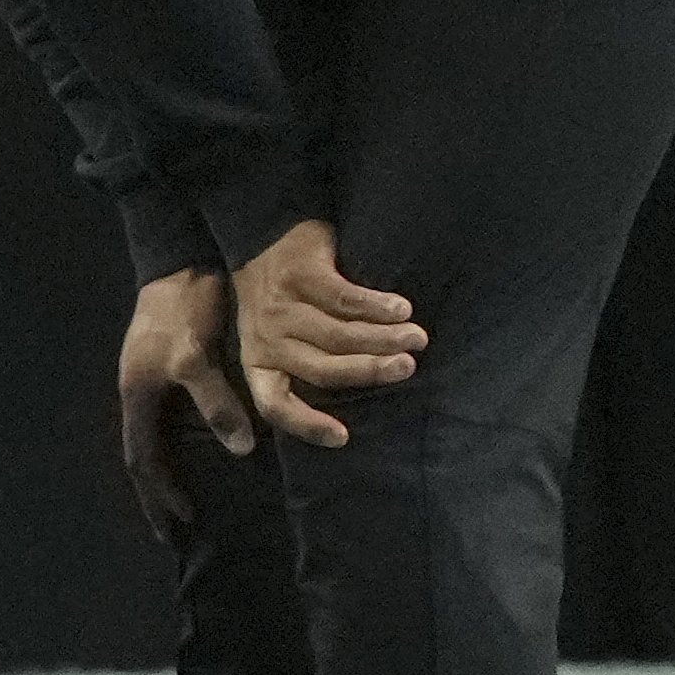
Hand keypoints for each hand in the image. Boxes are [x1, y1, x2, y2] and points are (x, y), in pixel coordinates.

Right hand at [117, 268, 253, 538]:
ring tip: (186, 495)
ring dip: (169, 468)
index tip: (183, 522)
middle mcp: (141, 394)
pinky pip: (172, 417)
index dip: (161, 494)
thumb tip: (240, 449)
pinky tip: (203, 447)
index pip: (143, 460)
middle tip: (177, 525)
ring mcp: (152, 380)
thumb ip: (215, 403)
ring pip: (156, 436)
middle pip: (144, 455)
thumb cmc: (181, 310)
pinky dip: (183, 441)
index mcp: (138, 397)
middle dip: (158, 492)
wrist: (179, 262)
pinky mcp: (170, 366)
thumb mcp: (195, 358)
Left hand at [229, 219, 422, 450]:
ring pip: (340, 335)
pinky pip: (346, 299)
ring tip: (416, 338)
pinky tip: (401, 310)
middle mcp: (266, 339)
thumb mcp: (278, 339)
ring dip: (384, 338)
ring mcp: (280, 307)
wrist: (262, 237)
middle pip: (324, 369)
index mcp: (258, 362)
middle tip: (408, 367)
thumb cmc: (283, 301)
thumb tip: (355, 408)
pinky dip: (378, 306)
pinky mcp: (299, 276)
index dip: (307, 425)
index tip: (344, 437)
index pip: (275, 405)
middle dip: (370, 372)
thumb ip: (305, 367)